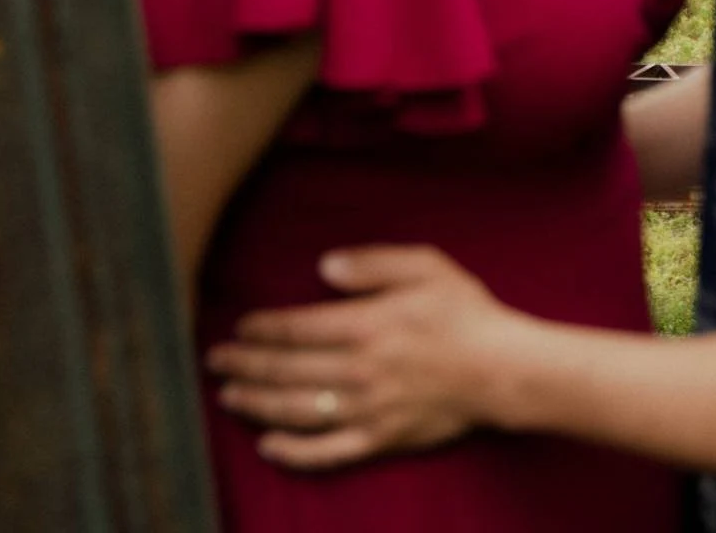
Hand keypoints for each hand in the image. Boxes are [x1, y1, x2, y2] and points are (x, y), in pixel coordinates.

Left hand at [208, 246, 523, 468]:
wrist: (500, 370)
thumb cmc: (464, 312)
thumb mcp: (426, 265)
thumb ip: (373, 263)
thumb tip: (326, 266)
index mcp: (367, 325)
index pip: (298, 329)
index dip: (263, 330)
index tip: (238, 328)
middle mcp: (359, 370)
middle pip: (288, 371)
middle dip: (246, 366)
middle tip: (215, 362)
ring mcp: (366, 410)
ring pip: (297, 411)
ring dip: (257, 404)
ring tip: (229, 397)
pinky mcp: (378, 440)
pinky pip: (326, 452)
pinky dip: (292, 451)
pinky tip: (268, 445)